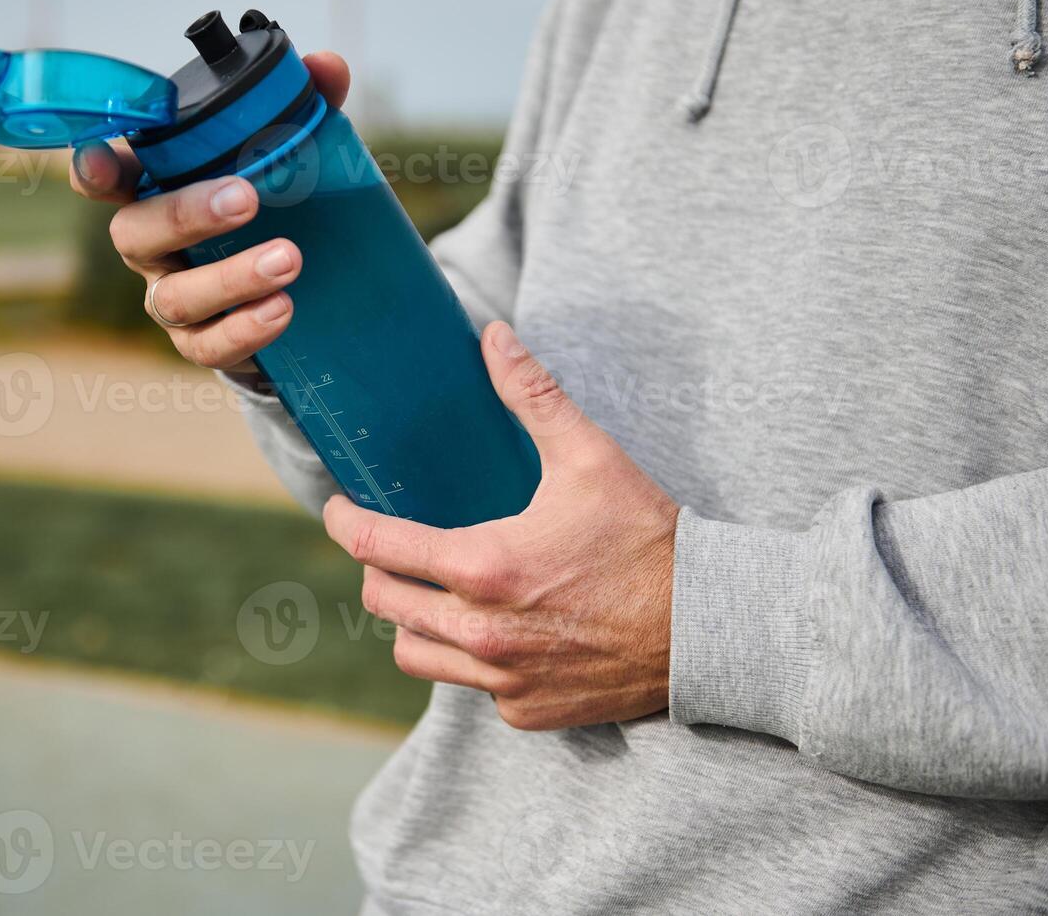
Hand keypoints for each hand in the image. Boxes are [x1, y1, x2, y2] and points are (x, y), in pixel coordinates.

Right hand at [71, 52, 350, 372]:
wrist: (291, 292)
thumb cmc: (270, 207)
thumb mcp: (284, 156)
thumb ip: (301, 108)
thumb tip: (328, 66)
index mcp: (155, 189)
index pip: (108, 174)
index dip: (93, 167)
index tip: (101, 159)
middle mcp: (149, 245)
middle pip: (136, 232)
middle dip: (186, 215)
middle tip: (245, 199)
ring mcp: (169, 297)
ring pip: (175, 297)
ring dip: (230, 278)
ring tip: (288, 260)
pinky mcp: (198, 342)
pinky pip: (207, 345)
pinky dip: (244, 329)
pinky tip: (282, 308)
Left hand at [323, 321, 679, 730]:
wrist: (709, 626)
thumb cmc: (647, 539)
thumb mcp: (589, 457)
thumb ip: (532, 395)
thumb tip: (492, 336)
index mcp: (482, 567)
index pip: (374, 545)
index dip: (342, 521)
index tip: (338, 508)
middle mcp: (480, 632)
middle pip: (382, 602)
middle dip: (377, 567)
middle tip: (393, 545)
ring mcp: (501, 679)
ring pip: (412, 654)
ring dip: (411, 622)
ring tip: (433, 592)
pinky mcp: (526, 711)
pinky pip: (467, 687)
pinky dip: (468, 660)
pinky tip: (496, 630)